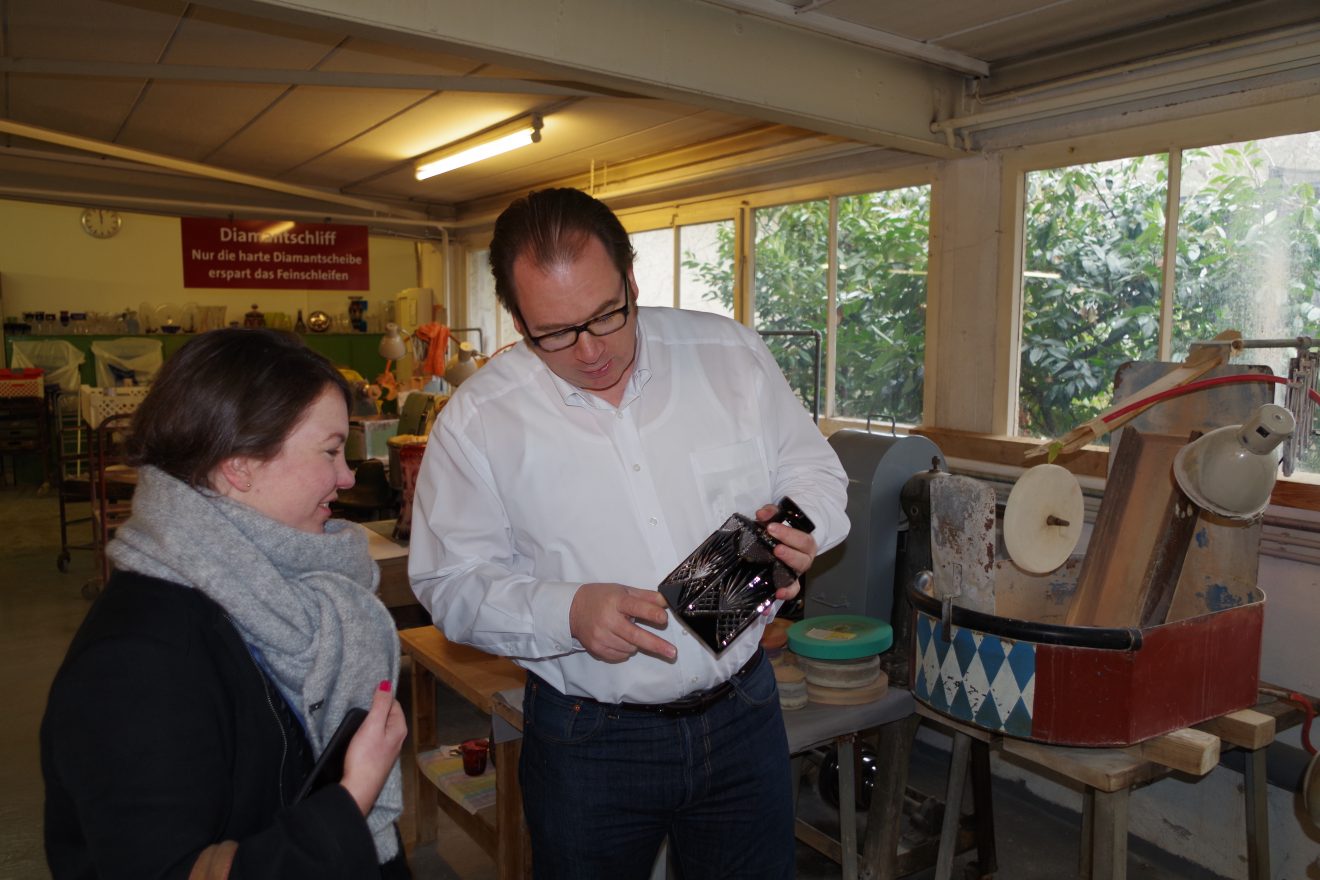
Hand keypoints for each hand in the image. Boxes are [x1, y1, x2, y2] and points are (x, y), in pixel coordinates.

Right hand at [340, 681, 406, 815]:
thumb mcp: (372, 725)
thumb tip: (387, 684)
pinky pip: (377, 740)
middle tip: (363, 707)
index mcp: (399, 728)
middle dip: (378, 709)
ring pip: (383, 728)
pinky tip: (361, 738)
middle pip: (389, 716)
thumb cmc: (365, 757)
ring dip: (373, 722)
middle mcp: (398, 739)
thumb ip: (380, 705)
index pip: (394, 704)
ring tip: (360, 720)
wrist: (358, 788)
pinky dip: (370, 735)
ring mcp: (388, 750)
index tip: (369, 695)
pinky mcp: (378, 759)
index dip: (382, 697)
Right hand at [569, 583, 675, 662]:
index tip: (664, 619)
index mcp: (616, 601)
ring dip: (636, 643)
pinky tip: (619, 639)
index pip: (637, 607)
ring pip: (630, 648)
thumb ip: (646, 597)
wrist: (573, 609)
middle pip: (635, 635)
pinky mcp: (596, 649)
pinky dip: (626, 650)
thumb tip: (667, 601)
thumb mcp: (623, 591)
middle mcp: (608, 620)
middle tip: (672, 653)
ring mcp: (601, 636)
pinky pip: (620, 655)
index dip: (652, 613)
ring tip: (628, 631)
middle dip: (656, 645)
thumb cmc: (602, 597)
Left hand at [755, 503, 818, 602]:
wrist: (782, 540)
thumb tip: (761, 514)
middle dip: (789, 554)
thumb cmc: (782, 528)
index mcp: (805, 543)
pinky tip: (777, 595)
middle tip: (775, 548)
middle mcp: (803, 559)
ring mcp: (795, 573)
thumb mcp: (778, 517)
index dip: (789, 535)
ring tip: (777, 575)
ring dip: (787, 579)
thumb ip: (771, 512)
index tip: (772, 528)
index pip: (803, 540)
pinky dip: (785, 594)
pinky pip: (789, 591)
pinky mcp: (786, 583)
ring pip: (797, 578)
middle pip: (803, 560)